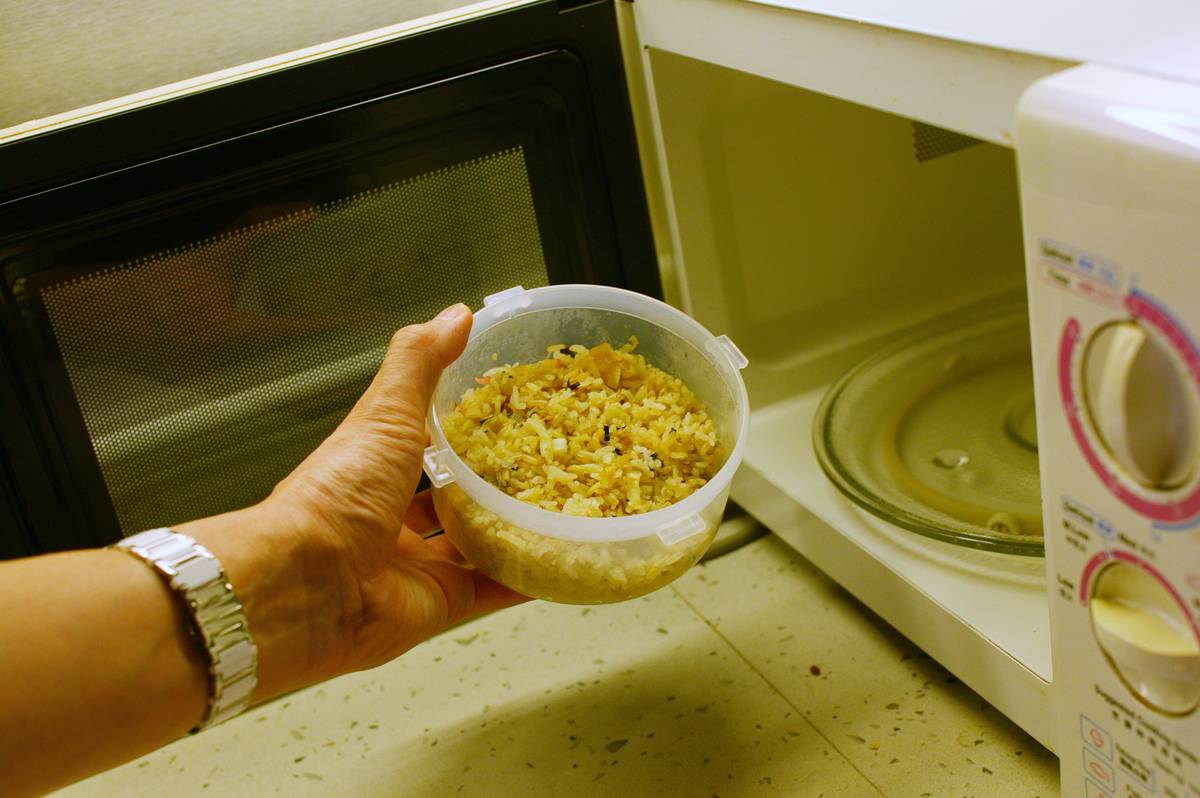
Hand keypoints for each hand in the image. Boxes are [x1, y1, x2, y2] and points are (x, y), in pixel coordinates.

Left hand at [181, 303, 527, 701]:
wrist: (308, 587)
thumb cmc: (335, 495)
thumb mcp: (384, 412)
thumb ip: (420, 363)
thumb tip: (458, 314)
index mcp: (376, 467)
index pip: (426, 441)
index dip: (465, 426)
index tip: (511, 409)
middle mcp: (393, 517)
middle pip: (454, 496)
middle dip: (495, 483)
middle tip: (548, 462)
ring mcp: (417, 564)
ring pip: (477, 544)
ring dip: (515, 530)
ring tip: (565, 507)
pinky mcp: (440, 604)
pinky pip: (492, 590)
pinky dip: (525, 579)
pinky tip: (560, 561)